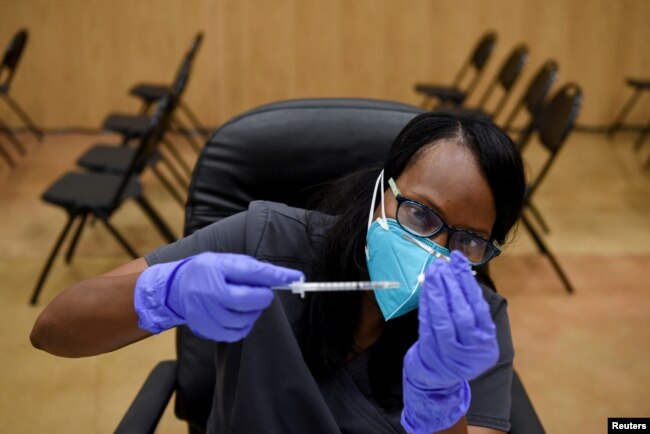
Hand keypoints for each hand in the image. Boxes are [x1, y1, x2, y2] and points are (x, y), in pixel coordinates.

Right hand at [134, 252, 303, 341]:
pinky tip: (238, 315)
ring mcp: (204, 313)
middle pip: (247, 301)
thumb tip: (287, 277)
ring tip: (246, 302)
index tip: (297, 277)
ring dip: (253, 313)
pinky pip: (235, 334)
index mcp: (216, 269)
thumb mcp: (230, 262)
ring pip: (243, 320)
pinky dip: (243, 325)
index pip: (252, 273)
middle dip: (262, 298)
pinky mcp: (205, 329)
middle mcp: (208, 292)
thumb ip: (257, 270)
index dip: (276, 276)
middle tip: (263, 294)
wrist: (178, 288)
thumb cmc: (210, 271)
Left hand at [401, 251, 497, 433]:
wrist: (437, 379)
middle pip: (462, 312)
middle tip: (444, 264)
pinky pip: (428, 325)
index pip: (478, 307)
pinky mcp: (432, 355)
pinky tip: (427, 289)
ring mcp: (451, 355)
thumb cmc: (455, 347)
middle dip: (452, 284)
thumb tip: (457, 271)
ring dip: (438, 292)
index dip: (468, 281)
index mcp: (486, 342)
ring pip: (444, 318)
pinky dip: (427, 305)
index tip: (459, 261)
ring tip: (435, 272)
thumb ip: (469, 307)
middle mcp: (472, 351)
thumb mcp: (470, 333)